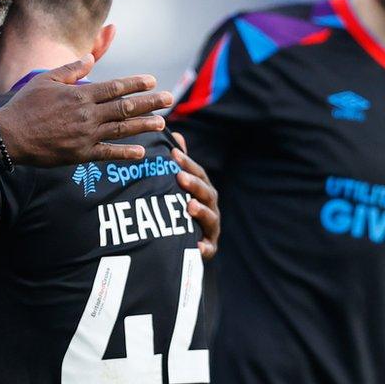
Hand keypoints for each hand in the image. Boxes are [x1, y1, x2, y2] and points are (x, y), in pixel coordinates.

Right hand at [0, 55, 172, 166]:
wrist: (9, 136)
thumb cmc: (25, 106)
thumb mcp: (46, 80)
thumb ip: (71, 70)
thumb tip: (89, 59)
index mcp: (80, 95)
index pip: (115, 88)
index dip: (136, 84)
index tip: (152, 81)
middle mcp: (88, 115)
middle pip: (125, 107)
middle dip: (150, 103)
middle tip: (169, 99)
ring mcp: (86, 136)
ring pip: (122, 130)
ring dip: (144, 125)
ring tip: (162, 123)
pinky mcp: (81, 154)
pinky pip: (108, 154)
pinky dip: (125, 153)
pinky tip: (141, 152)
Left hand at [171, 133, 219, 259]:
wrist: (181, 243)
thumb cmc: (179, 207)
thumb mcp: (179, 185)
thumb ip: (179, 164)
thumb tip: (176, 135)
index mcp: (203, 190)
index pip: (197, 173)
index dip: (187, 163)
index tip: (173, 154)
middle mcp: (210, 206)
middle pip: (206, 194)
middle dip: (194, 185)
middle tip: (180, 177)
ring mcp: (211, 228)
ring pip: (210, 219)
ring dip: (201, 211)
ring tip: (190, 206)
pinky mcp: (208, 248)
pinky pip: (208, 249)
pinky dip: (204, 248)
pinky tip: (196, 246)